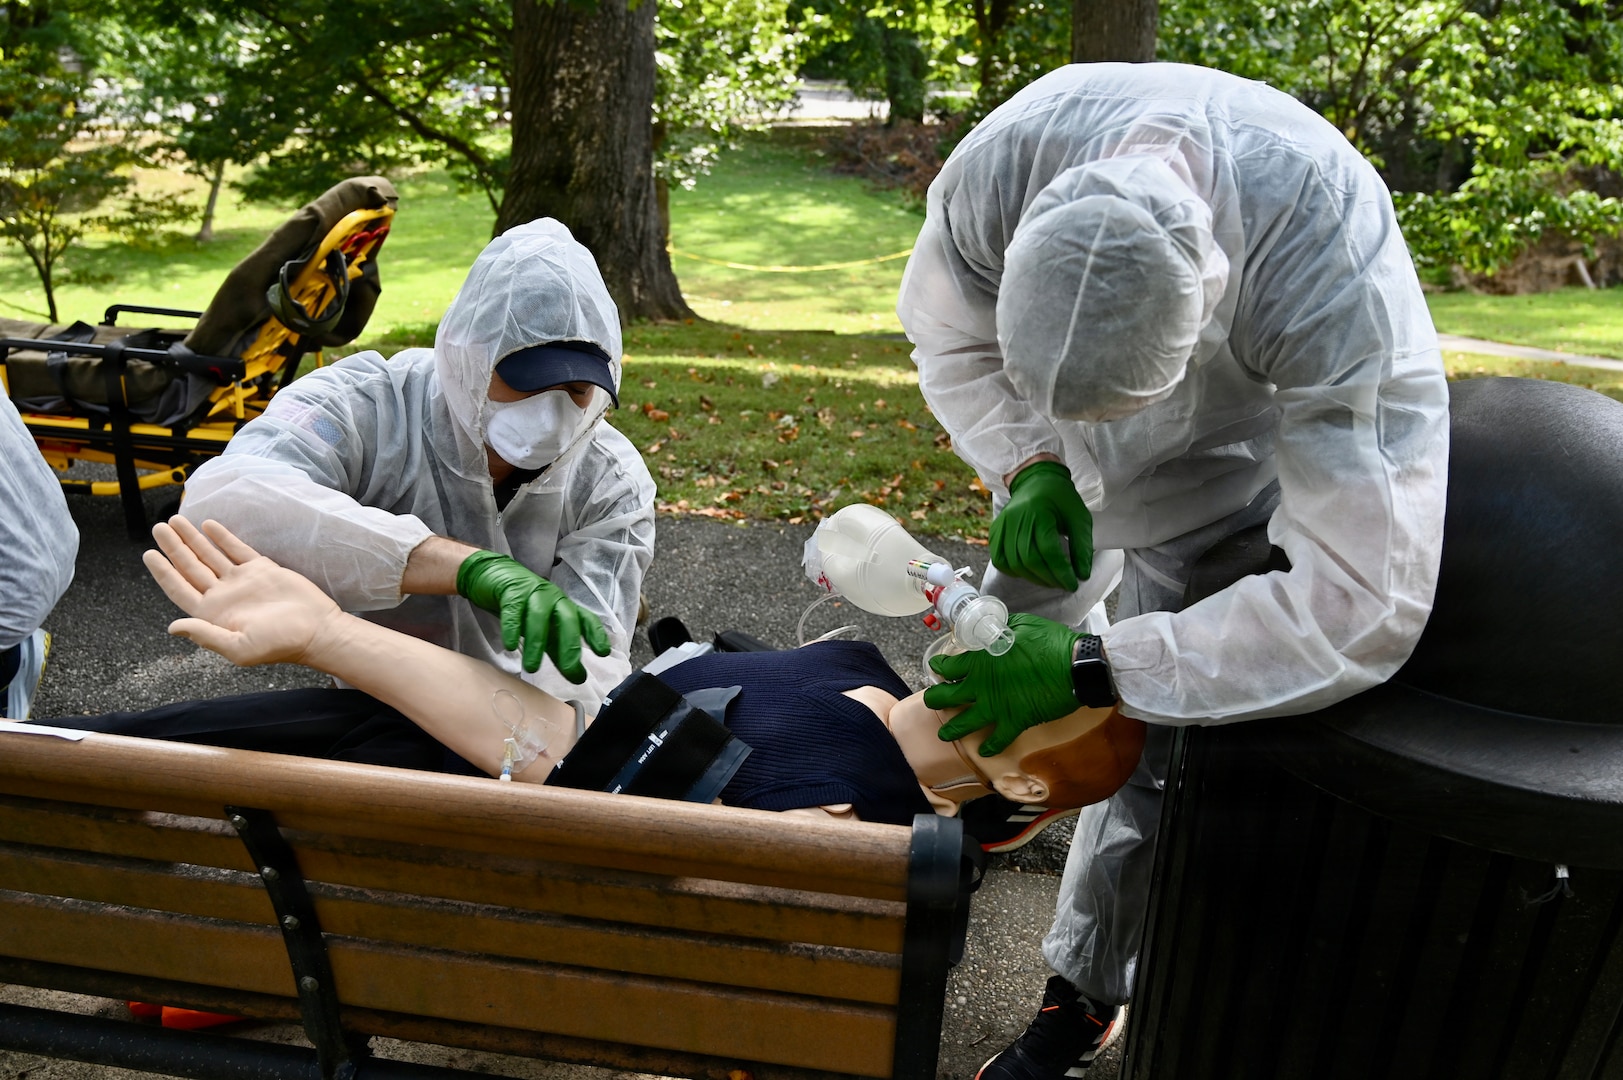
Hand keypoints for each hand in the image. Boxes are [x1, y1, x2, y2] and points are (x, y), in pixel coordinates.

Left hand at [143, 517, 347, 666]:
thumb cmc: (280, 644)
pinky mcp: (261, 569)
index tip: (149, 553)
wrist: (317, 630)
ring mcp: (241, 581)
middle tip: (160, 528)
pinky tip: (209, 525)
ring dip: (193, 539)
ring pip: (210, 555)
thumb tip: (173, 627)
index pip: (180, 589)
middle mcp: (223, 596)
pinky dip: (222, 537)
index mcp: (213, 615)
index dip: (163, 572)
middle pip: (191, 567)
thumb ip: (205, 636)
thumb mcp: (238, 647)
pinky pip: (236, 549)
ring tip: (176, 521)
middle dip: (174, 547)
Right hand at [455, 551, 609, 680]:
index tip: (603, 653)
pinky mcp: (510, 591)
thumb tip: (579, 678)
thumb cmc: (522, 607)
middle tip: (569, 669)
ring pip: (539, 616)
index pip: (585, 619)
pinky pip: (513, 610)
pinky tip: (510, 645)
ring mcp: (532, 593)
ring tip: (532, 668)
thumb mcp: (543, 631)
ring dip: (537, 642)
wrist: (491, 575)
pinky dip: (512, 628)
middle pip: (567, 618)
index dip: (595, 634)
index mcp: (564, 607)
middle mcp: (553, 598)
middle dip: (569, 644)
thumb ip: (559, 653)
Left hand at [924, 612, 1082, 755]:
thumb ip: (1000, 629)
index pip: (949, 666)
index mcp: (980, 660)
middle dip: (936, 699)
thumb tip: (994, 627)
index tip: (937, 668)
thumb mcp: (1020, 624)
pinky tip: (984, 751)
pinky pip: (997, 740)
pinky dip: (990, 747)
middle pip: (947, 697)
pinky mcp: (1015, 722)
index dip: (940, 667)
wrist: (1076, 666)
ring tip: (944, 734)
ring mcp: (996, 707)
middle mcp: (981, 686)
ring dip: (952, 730)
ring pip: (964, 724)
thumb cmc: (1049, 641)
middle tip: (932, 701)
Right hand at [990, 461, 1092, 591]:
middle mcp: (1017, 519)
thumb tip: (1082, 574)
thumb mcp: (1079, 517)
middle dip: (1048, 578)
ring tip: (1049, 580)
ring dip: (1033, 577)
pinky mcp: (995, 531)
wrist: (1036, 479)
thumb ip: (1082, 546)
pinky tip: (1028, 572)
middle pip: (1029, 559)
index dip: (1061, 572)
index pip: (1048, 550)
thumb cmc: (1060, 498)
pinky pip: (1000, 559)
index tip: (1073, 584)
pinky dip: (1014, 571)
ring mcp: (1003, 525)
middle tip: (1062, 584)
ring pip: (1014, 563)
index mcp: (1040, 512)